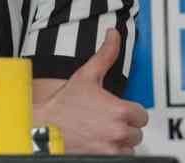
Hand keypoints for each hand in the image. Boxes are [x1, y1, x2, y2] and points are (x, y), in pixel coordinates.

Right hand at [33, 29, 147, 153]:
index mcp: (119, 110)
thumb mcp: (85, 76)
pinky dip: (111, 152)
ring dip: (118, 141)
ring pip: (129, 147)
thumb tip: (114, 34)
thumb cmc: (63, 104)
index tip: (115, 110)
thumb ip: (105, 55)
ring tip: (99, 132)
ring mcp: (112, 149)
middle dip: (123, 126)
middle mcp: (119, 132)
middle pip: (136, 132)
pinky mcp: (104, 160)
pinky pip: (120, 157)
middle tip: (104, 120)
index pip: (141, 115)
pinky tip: (97, 143)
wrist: (43, 129)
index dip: (128, 111)